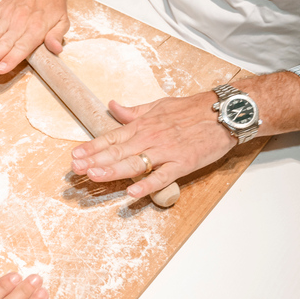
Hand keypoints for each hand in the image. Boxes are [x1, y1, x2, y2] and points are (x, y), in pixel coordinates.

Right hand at [0, 0, 73, 74]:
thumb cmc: (53, 5)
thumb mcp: (63, 21)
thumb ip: (57, 36)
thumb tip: (56, 49)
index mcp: (36, 30)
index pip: (22, 48)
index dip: (10, 59)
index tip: (0, 69)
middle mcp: (20, 24)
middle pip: (5, 42)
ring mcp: (9, 16)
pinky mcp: (2, 9)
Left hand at [70, 93, 235, 198]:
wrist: (224, 112)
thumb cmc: (191, 109)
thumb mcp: (158, 105)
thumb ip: (133, 112)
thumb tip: (113, 107)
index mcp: (142, 126)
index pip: (111, 137)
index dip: (92, 147)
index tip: (75, 156)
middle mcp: (150, 138)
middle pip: (117, 152)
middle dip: (94, 161)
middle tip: (76, 169)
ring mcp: (166, 151)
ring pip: (135, 163)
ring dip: (113, 170)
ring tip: (95, 176)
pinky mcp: (183, 163)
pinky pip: (163, 176)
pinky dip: (148, 184)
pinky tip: (133, 192)